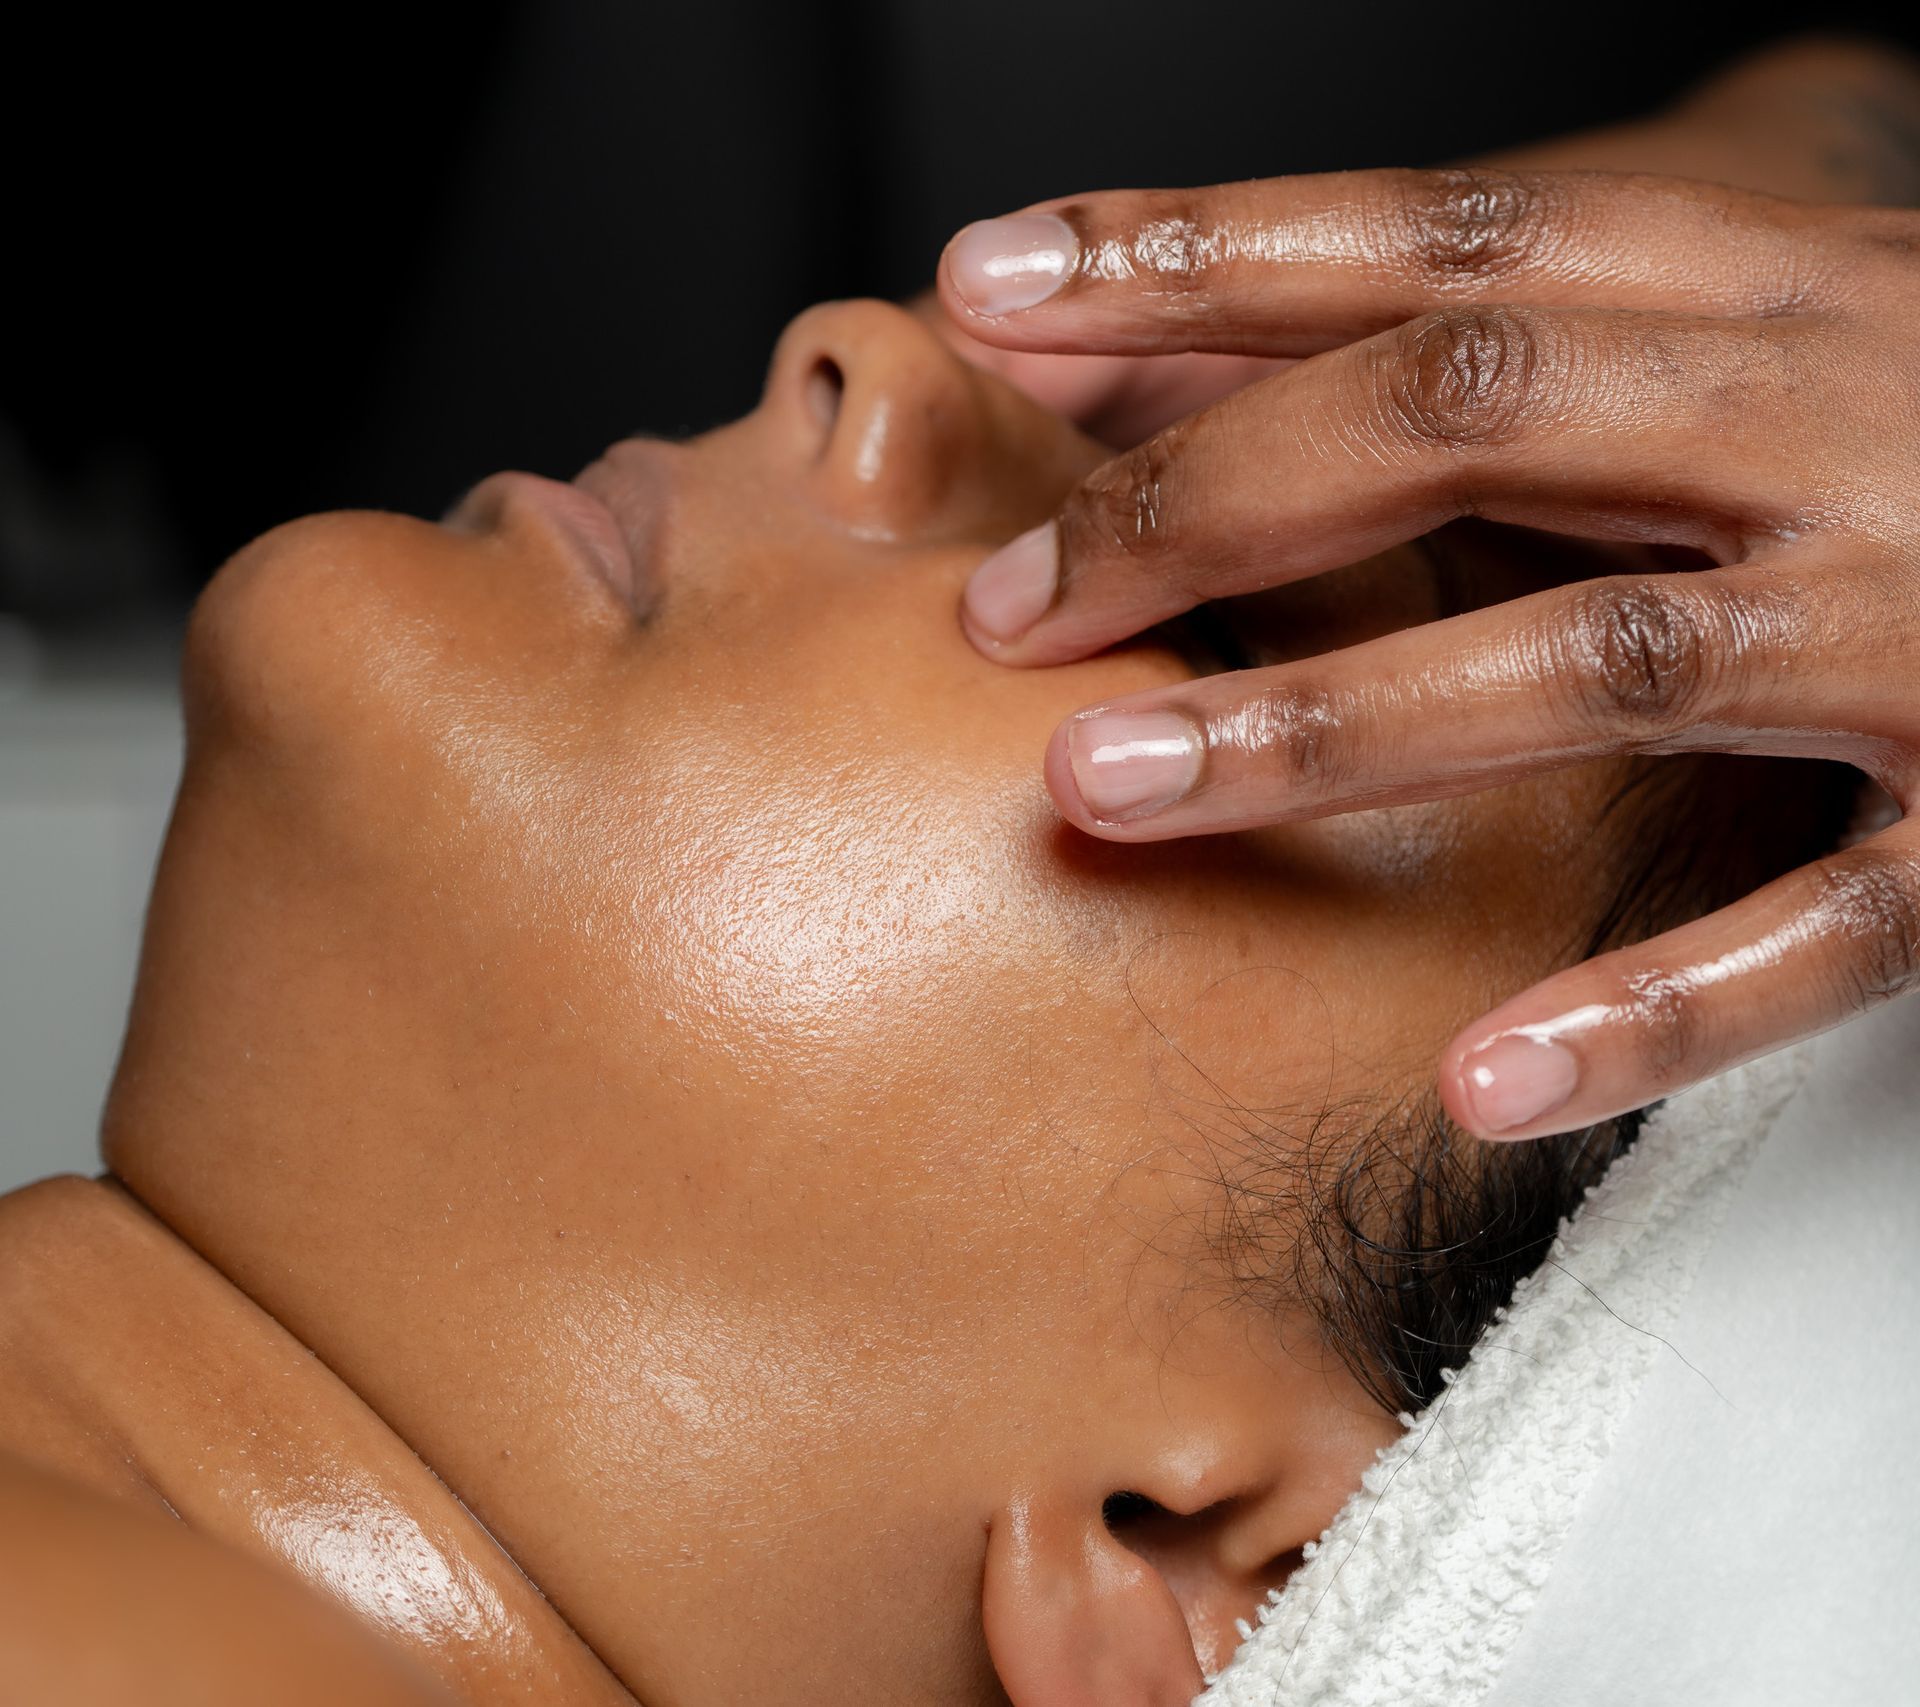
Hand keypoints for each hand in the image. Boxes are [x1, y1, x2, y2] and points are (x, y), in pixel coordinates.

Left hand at [938, 105, 1919, 1141]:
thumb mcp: (1762, 337)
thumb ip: (1533, 351)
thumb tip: (1229, 361)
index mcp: (1763, 293)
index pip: (1429, 247)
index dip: (1197, 253)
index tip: (990, 281)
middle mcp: (1837, 418)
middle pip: (1467, 418)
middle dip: (1207, 500)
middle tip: (1000, 604)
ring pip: (1597, 659)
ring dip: (1335, 729)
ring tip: (1108, 791)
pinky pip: (1832, 926)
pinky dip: (1654, 1006)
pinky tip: (1480, 1077)